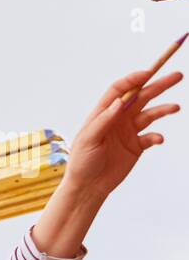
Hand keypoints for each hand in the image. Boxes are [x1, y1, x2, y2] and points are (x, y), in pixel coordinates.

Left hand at [65, 62, 181, 198]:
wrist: (88, 187)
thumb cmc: (82, 162)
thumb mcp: (88, 139)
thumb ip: (104, 120)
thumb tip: (119, 102)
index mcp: (103, 113)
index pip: (120, 90)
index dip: (134, 79)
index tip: (149, 72)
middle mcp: (117, 119)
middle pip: (141, 97)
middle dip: (158, 85)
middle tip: (177, 76)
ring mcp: (128, 132)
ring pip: (150, 114)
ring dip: (163, 109)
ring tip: (176, 107)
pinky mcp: (136, 146)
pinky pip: (151, 136)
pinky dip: (157, 136)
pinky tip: (158, 139)